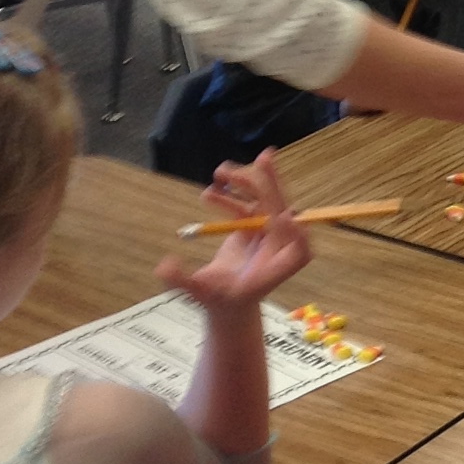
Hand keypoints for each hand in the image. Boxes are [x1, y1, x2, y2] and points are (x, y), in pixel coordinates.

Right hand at [155, 150, 310, 308]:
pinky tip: (209, 193)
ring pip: (267, 201)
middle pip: (285, 213)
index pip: (299, 253)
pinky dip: (231, 195)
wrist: (228, 303)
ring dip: (249, 182)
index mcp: (272, 270)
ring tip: (221, 172)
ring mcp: (267, 236)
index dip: (297, 236)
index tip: (283, 218)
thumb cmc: (217, 303)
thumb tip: (164, 265)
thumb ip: (180, 280)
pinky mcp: (256, 228)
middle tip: (264, 160)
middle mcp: (276, 249)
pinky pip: (248, 204)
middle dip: (274, 187)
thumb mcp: (196, 294)